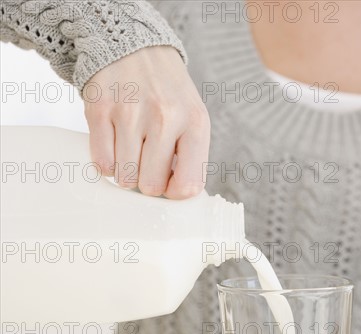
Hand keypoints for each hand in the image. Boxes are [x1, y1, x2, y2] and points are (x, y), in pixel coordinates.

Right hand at [83, 46, 210, 197]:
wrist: (133, 43)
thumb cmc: (167, 92)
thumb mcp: (193, 117)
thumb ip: (191, 157)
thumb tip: (177, 197)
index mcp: (195, 123)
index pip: (188, 186)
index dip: (174, 191)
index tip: (168, 181)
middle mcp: (165, 118)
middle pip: (151, 186)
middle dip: (147, 181)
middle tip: (146, 162)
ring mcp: (130, 113)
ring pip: (124, 178)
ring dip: (126, 172)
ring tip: (131, 150)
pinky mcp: (100, 110)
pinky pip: (102, 164)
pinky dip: (107, 162)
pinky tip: (114, 144)